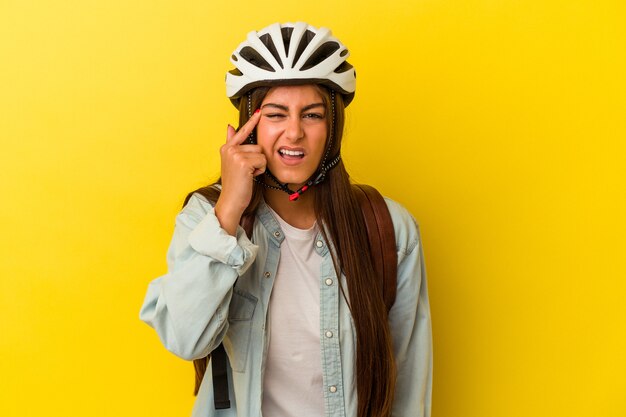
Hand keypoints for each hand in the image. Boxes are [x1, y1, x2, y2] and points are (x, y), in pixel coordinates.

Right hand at [214, 110, 264, 234]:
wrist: (231, 201)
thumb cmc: (235, 184)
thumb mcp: (233, 162)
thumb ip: (232, 144)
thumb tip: (230, 127)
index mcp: (227, 148)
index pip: (242, 132)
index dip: (252, 122)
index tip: (260, 111)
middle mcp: (229, 149)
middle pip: (257, 146)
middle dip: (257, 160)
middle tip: (247, 172)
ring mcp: (235, 154)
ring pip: (261, 154)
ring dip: (259, 166)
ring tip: (248, 175)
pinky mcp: (243, 162)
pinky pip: (262, 161)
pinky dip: (260, 171)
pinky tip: (250, 177)